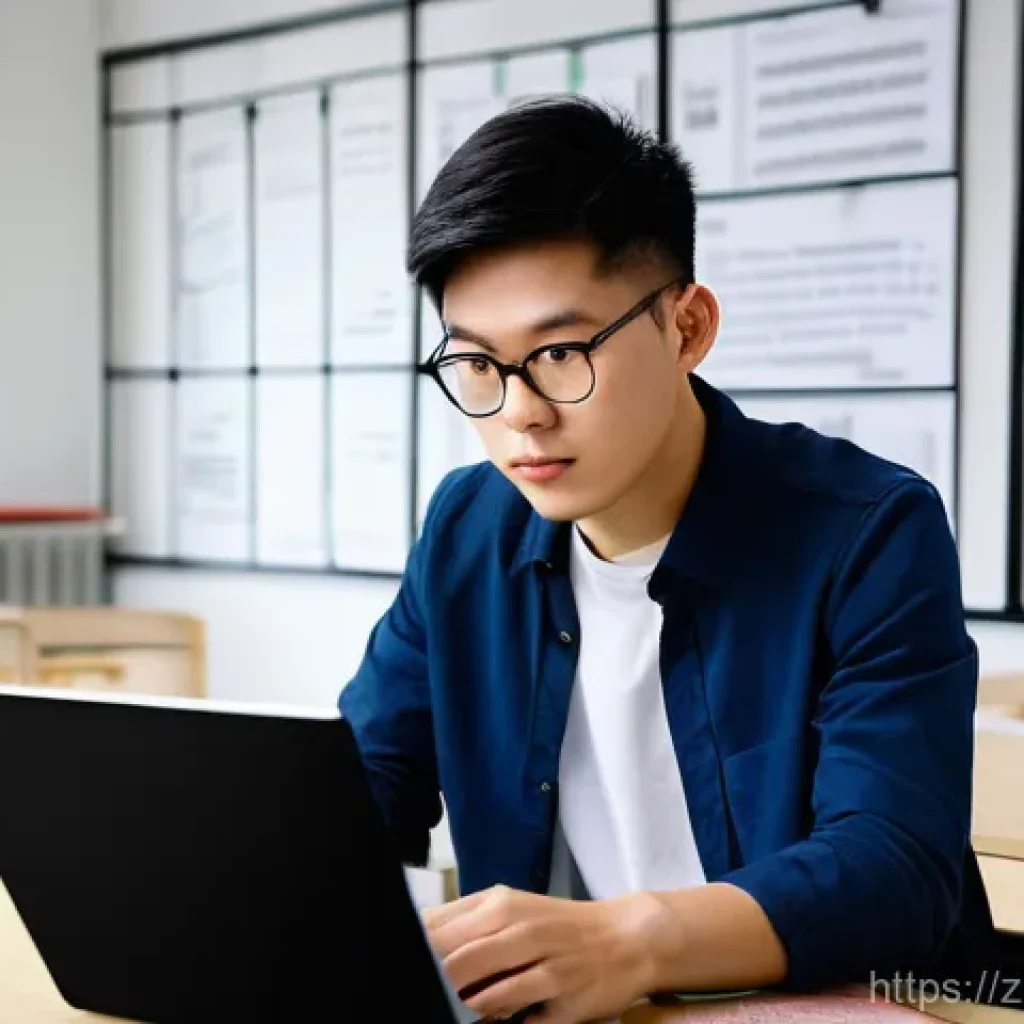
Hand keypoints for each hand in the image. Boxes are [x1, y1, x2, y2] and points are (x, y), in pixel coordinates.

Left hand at [423, 885, 672, 1022]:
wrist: (625, 936)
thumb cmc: (559, 926)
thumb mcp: (510, 910)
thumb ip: (465, 923)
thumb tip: (420, 937)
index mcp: (500, 905)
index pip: (440, 928)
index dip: (420, 952)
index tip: (407, 965)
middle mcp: (522, 927)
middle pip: (458, 961)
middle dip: (437, 983)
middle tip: (427, 994)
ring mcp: (546, 961)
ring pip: (487, 989)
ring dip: (465, 1005)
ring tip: (456, 1008)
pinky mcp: (565, 994)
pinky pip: (521, 1012)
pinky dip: (500, 1018)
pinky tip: (493, 1018)